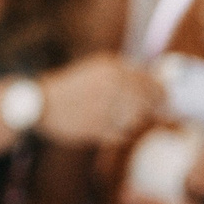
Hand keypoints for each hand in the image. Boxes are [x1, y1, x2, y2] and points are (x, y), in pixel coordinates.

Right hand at [34, 54, 161, 146]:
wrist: (38, 104)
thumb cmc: (69, 87)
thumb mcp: (95, 69)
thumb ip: (124, 73)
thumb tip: (155, 82)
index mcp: (113, 69)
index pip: (150, 82)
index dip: (161, 92)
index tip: (164, 98)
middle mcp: (112, 86)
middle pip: (148, 102)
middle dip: (154, 108)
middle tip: (156, 113)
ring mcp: (105, 108)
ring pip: (137, 120)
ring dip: (135, 122)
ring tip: (125, 120)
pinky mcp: (98, 128)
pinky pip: (123, 135)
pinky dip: (122, 134)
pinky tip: (112, 129)